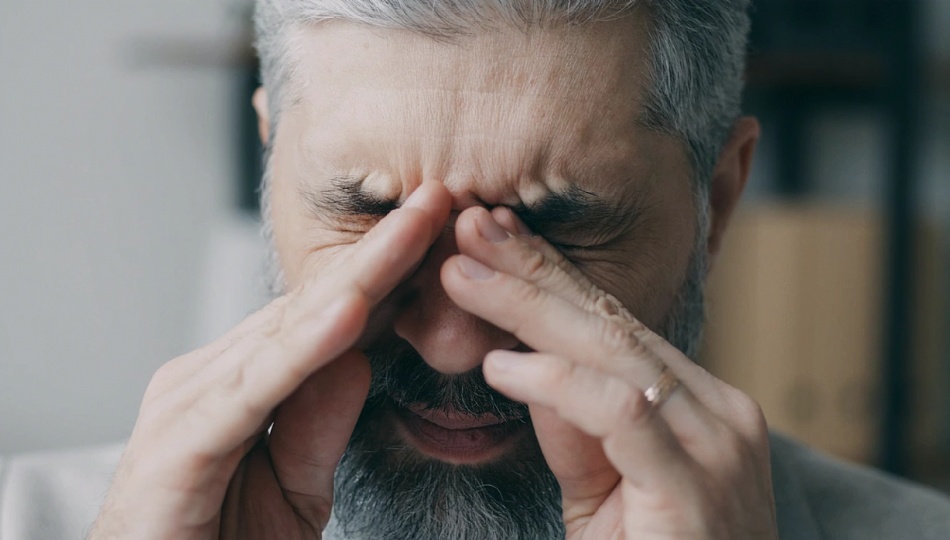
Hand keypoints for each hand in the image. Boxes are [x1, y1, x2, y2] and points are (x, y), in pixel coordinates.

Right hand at [90, 183, 451, 539]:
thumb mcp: (294, 486)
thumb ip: (321, 425)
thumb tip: (359, 359)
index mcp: (241, 383)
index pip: (325, 316)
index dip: (387, 275)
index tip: (441, 235)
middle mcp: (212, 376)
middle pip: (313, 304)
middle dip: (383, 252)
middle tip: (439, 199)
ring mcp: (192, 400)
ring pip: (292, 329)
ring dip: (362, 276)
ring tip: (417, 227)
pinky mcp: (184, 440)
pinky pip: (259, 387)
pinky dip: (306, 349)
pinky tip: (352, 313)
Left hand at [442, 206, 777, 539]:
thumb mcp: (604, 491)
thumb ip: (575, 427)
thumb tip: (524, 362)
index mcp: (696, 405)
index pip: (612, 325)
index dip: (548, 278)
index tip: (489, 241)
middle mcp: (717, 411)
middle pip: (609, 322)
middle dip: (532, 270)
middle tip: (469, 224)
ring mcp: (716, 444)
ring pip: (613, 350)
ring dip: (529, 307)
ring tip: (462, 274)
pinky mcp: (697, 486)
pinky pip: (620, 412)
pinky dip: (556, 383)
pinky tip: (500, 366)